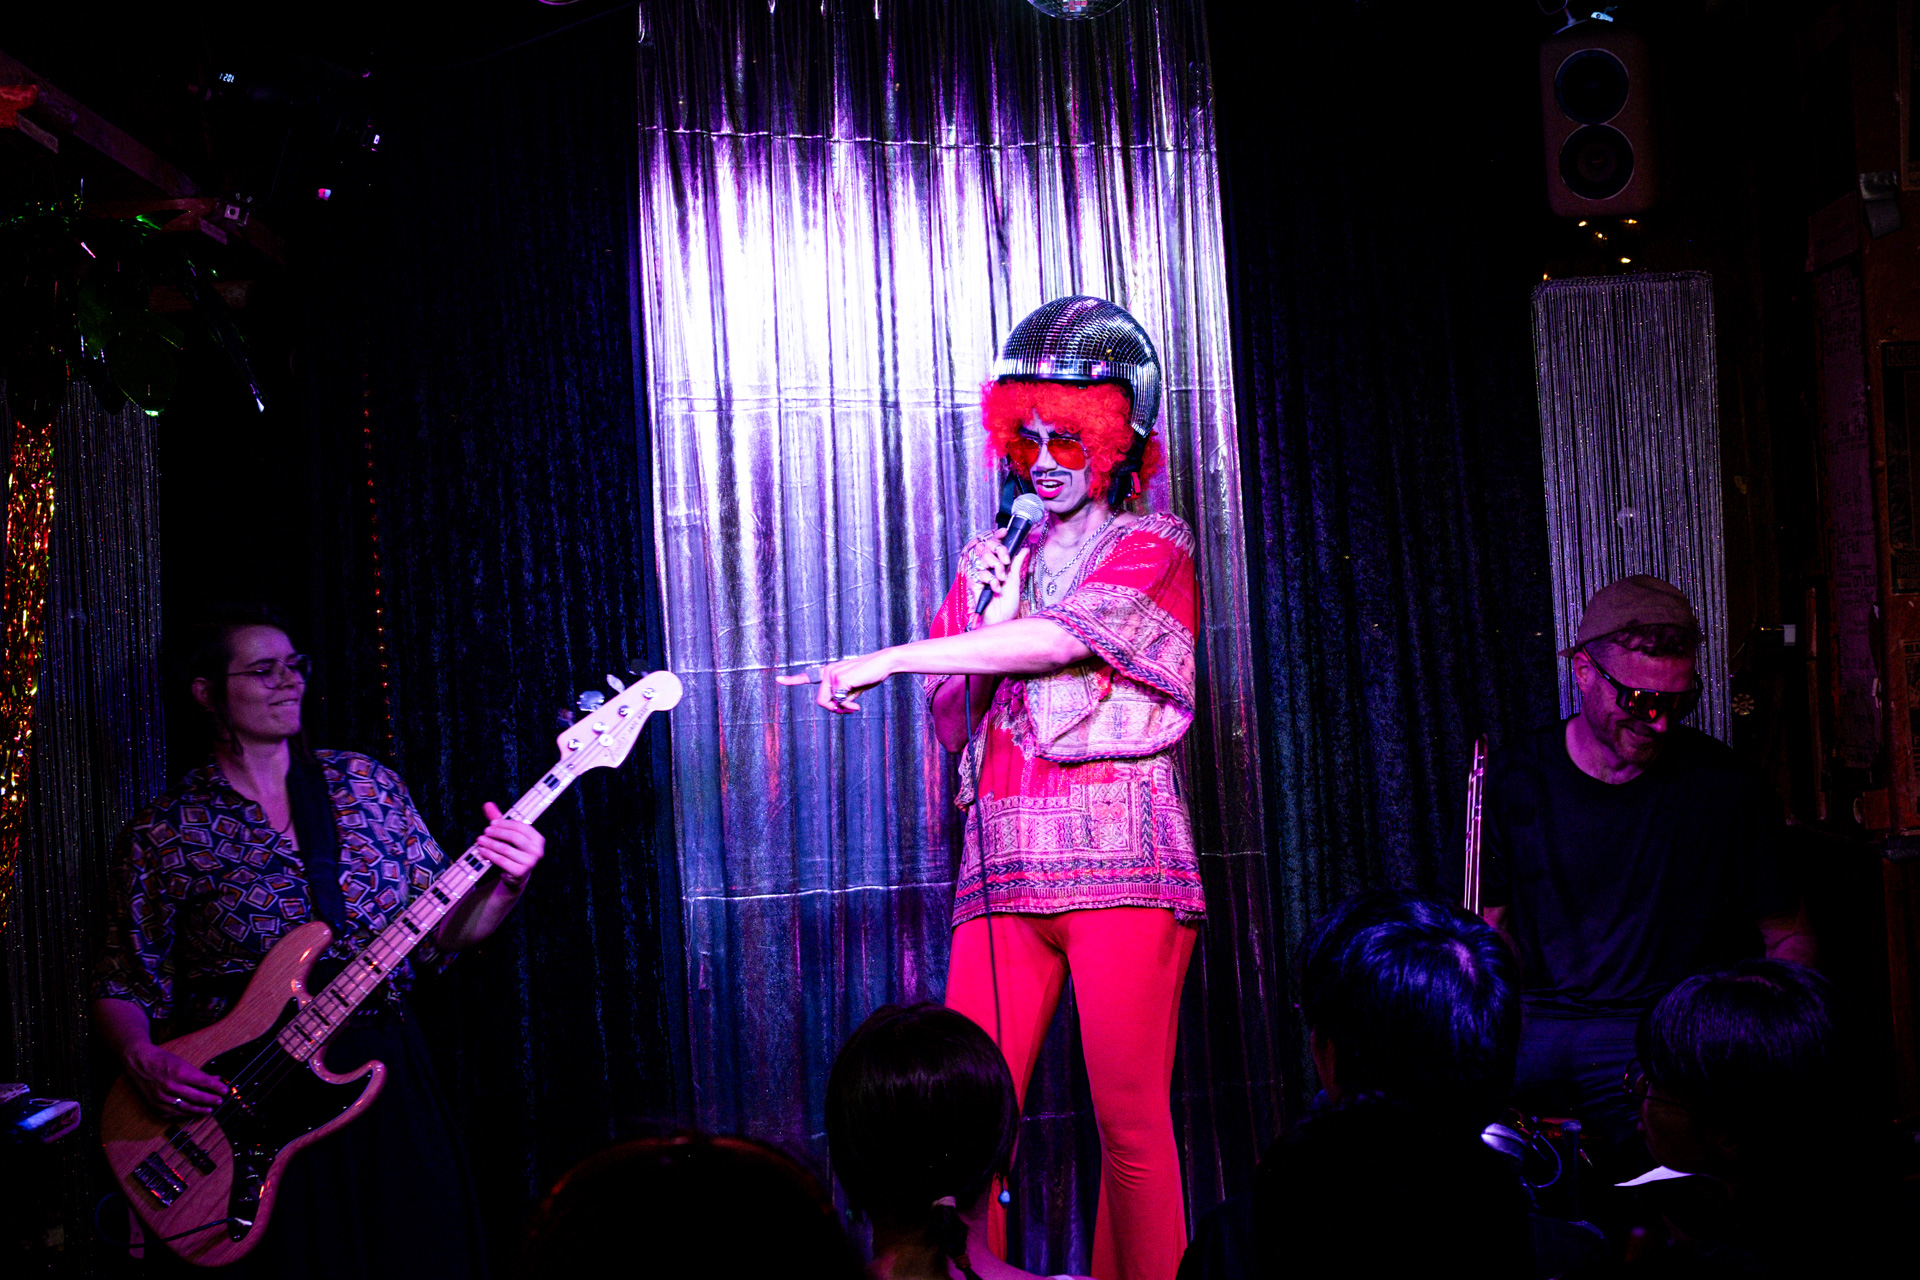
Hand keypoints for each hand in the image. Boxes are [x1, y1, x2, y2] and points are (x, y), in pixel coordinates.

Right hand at [123, 1042, 226, 1118]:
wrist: (138, 1062)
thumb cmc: (161, 1060)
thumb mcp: (182, 1062)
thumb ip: (199, 1073)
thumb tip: (215, 1079)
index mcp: (179, 1073)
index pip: (203, 1082)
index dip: (216, 1088)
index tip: (225, 1091)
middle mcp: (170, 1086)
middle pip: (196, 1097)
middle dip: (210, 1100)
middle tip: (219, 1101)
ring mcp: (161, 1098)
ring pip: (185, 1108)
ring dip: (199, 1110)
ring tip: (209, 1110)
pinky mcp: (154, 1106)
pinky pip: (172, 1114)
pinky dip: (184, 1115)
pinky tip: (192, 1113)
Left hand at [474, 801, 543, 889]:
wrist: (516, 876)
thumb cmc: (513, 851)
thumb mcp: (508, 835)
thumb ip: (499, 820)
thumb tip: (487, 804)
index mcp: (538, 839)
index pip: (521, 827)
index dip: (505, 823)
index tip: (491, 823)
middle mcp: (537, 851)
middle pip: (514, 837)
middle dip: (497, 833)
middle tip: (485, 831)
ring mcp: (530, 863)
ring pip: (506, 849)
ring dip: (490, 843)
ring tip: (480, 840)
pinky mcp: (520, 872)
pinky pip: (502, 861)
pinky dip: (490, 855)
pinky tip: (482, 851)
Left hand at [776, 649, 894, 713]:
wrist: (883, 663)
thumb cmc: (869, 675)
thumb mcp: (853, 689)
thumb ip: (842, 697)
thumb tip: (836, 708)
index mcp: (829, 672)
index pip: (808, 676)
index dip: (792, 680)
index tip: (778, 679)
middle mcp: (828, 672)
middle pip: (821, 701)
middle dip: (833, 709)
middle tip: (850, 709)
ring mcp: (832, 675)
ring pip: (829, 703)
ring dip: (843, 708)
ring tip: (856, 705)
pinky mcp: (839, 679)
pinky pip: (839, 702)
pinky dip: (848, 706)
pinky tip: (857, 704)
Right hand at [969, 529, 1030, 627]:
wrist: (1001, 620)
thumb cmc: (1008, 604)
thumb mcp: (1015, 581)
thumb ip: (1017, 563)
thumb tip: (1025, 548)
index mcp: (1000, 566)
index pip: (996, 547)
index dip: (998, 537)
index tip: (1004, 532)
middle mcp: (990, 569)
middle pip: (989, 549)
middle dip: (999, 553)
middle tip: (1005, 564)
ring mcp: (982, 576)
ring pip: (984, 559)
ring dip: (995, 568)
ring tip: (1001, 580)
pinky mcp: (974, 584)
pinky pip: (980, 573)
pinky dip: (989, 579)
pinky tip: (994, 588)